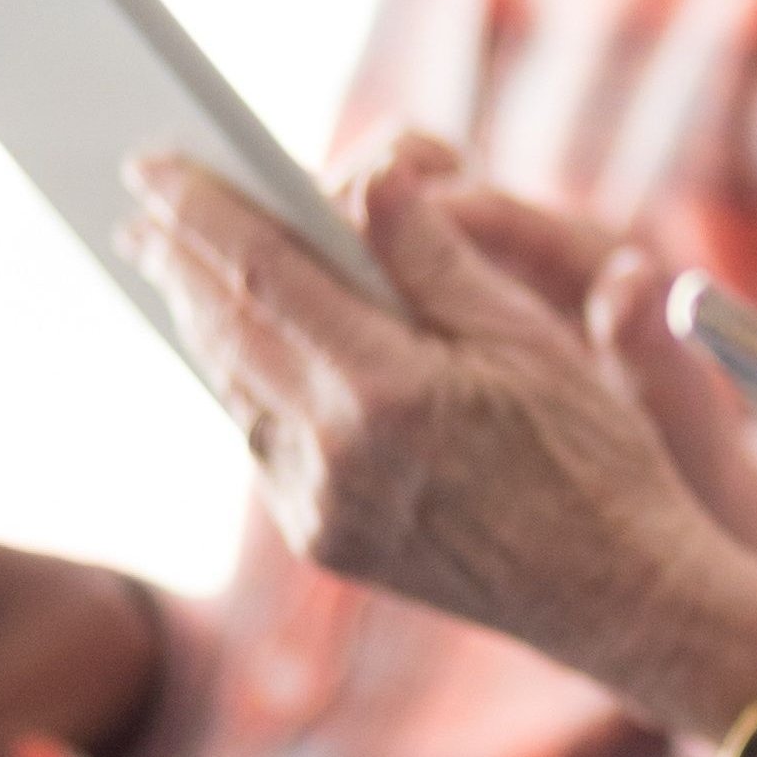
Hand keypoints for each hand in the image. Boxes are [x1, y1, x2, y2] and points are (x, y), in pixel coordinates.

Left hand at [123, 139, 756, 723]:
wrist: (616, 594)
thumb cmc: (596, 454)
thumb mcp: (529, 335)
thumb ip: (432, 255)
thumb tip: (366, 172)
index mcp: (386, 388)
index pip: (265, 272)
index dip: (204, 210)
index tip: (156, 162)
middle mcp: (332, 453)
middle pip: (228, 329)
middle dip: (180, 258)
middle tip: (140, 201)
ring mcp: (319, 505)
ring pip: (236, 388)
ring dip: (204, 318)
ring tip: (180, 264)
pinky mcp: (325, 539)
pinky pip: (266, 443)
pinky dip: (249, 382)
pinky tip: (251, 353)